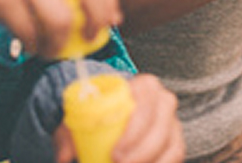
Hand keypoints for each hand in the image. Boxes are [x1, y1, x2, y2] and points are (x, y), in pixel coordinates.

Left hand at [53, 74, 183, 162]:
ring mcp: (173, 122)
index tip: (114, 153)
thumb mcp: (79, 120)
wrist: (113, 117)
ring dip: (151, 161)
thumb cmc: (98, 115)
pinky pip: (175, 156)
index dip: (134, 131)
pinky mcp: (176, 141)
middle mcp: (164, 101)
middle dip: (141, 152)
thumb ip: (68, 135)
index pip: (146, 105)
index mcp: (144, 87)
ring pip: (172, 146)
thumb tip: (65, 156)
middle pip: (161, 127)